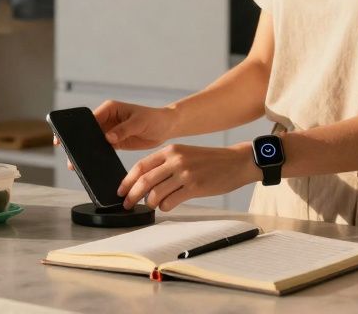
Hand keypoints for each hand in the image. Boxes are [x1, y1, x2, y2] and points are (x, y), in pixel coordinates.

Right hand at [51, 100, 179, 170]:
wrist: (165, 127)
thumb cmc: (154, 118)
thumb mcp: (139, 122)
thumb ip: (123, 129)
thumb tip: (108, 137)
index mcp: (110, 109)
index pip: (89, 118)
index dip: (76, 128)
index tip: (67, 137)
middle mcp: (107, 119)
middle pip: (87, 131)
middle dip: (78, 142)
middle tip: (69, 154)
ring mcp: (109, 131)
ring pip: (92, 141)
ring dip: (85, 151)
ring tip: (76, 164)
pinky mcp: (114, 142)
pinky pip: (101, 149)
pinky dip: (96, 156)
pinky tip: (91, 164)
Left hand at [118, 143, 258, 211]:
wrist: (236, 162)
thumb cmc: (210, 161)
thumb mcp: (185, 154)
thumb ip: (166, 164)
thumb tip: (145, 182)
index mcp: (171, 150)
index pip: (140, 166)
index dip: (127, 181)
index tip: (121, 191)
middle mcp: (175, 160)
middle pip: (144, 181)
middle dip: (132, 196)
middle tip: (127, 204)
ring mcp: (185, 173)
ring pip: (155, 194)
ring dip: (150, 203)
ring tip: (153, 205)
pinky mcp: (195, 187)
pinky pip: (170, 202)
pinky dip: (165, 207)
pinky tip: (168, 205)